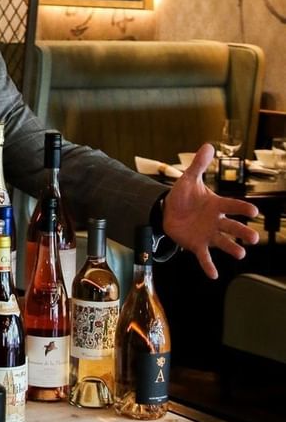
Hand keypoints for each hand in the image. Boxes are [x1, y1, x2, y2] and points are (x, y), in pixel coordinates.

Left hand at [162, 142, 258, 278]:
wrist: (167, 210)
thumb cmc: (183, 195)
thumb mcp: (188, 179)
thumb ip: (199, 165)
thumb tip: (208, 145)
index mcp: (216, 204)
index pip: (232, 205)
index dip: (242, 207)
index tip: (254, 210)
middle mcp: (216, 221)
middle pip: (232, 227)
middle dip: (243, 232)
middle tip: (253, 238)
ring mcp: (208, 234)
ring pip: (223, 243)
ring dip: (232, 249)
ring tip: (240, 254)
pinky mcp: (197, 245)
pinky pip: (204, 256)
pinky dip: (208, 265)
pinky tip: (214, 275)